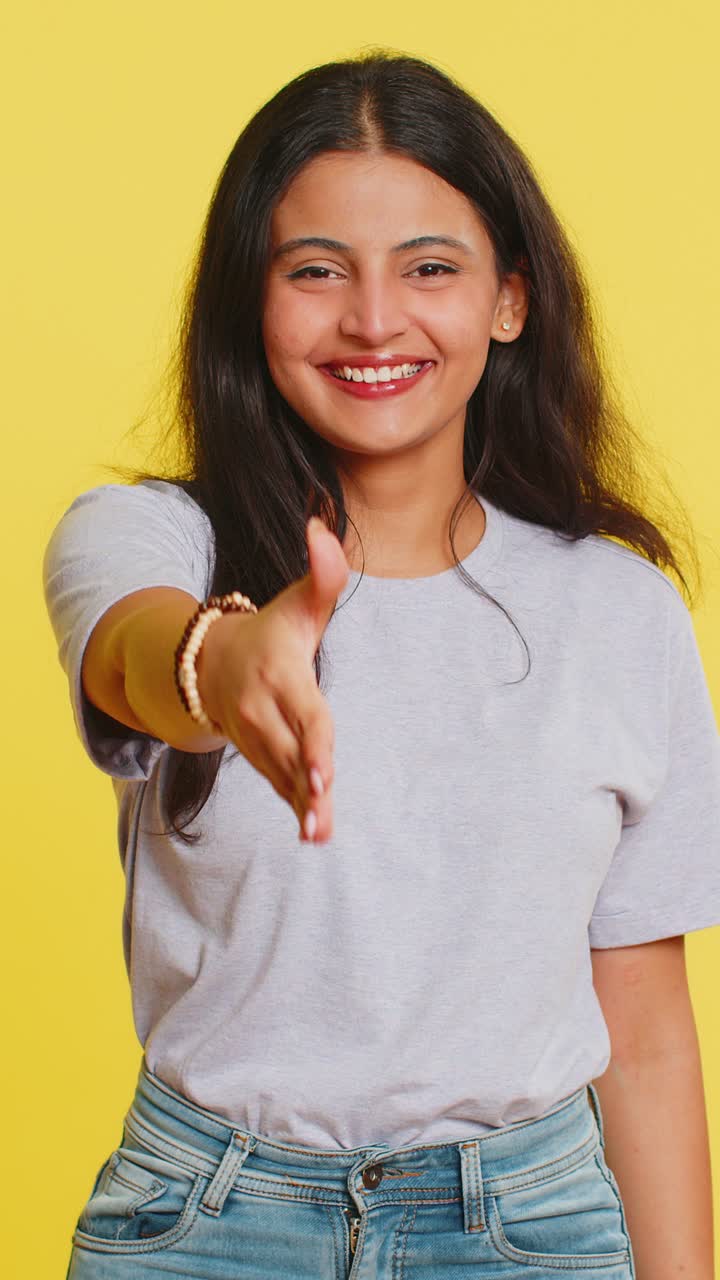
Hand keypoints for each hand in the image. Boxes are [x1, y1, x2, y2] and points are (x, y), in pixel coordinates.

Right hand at [197, 517, 349, 842]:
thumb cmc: (270, 630)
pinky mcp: (261, 755)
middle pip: (293, 752)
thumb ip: (322, 573)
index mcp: (282, 677)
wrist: (209, 662)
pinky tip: (314, 834)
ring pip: (284, 775)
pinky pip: (279, 785)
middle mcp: (267, 712)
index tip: (326, 771)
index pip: (305, 713)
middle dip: (307, 783)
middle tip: (321, 811)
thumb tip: (324, 525)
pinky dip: (295, 809)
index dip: (315, 743)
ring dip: (302, 805)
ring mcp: (259, 737)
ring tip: (320, 834)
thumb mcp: (297, 603)